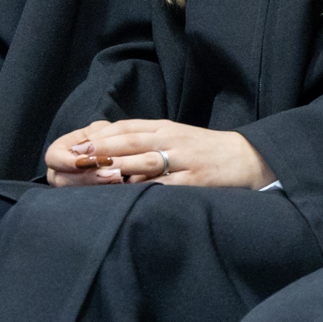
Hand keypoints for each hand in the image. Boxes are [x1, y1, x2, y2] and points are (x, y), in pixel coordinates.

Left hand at [44, 119, 274, 188]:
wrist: (247, 158)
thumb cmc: (205, 151)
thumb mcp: (176, 137)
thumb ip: (147, 139)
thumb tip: (111, 148)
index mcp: (164, 128)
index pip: (125, 127)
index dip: (99, 135)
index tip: (76, 145)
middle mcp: (171, 139)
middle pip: (129, 141)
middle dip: (100, 149)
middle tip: (75, 158)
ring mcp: (183, 160)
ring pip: (144, 161)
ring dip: (117, 166)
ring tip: (93, 173)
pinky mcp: (195, 180)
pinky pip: (167, 186)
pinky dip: (147, 189)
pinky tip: (130, 194)